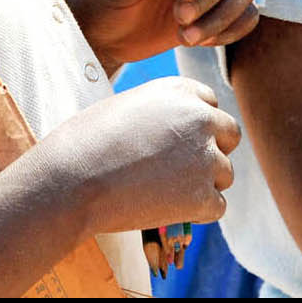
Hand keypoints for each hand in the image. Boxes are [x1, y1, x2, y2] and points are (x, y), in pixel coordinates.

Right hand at [41, 77, 239, 234]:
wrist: (71, 181)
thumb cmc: (85, 143)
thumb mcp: (125, 107)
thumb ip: (159, 111)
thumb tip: (173, 129)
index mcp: (180, 90)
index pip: (211, 103)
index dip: (196, 124)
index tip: (176, 140)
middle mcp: (200, 118)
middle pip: (230, 134)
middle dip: (212, 150)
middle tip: (181, 169)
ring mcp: (205, 158)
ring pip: (224, 174)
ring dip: (202, 184)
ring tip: (161, 192)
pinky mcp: (203, 196)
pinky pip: (216, 207)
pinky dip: (196, 213)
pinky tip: (165, 210)